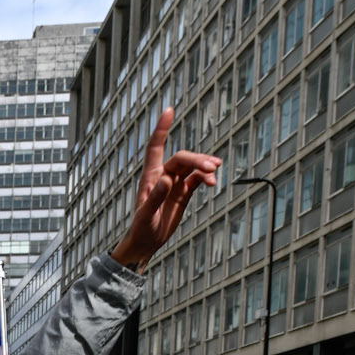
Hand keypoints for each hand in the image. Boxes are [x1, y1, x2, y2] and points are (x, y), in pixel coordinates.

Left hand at [110, 109, 219, 269]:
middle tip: (212, 168)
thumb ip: (156, 197)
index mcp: (150, 177)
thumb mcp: (146, 215)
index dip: (162, 129)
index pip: (155, 147)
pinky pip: (197, 179)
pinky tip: (212, 181)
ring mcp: (174, 182)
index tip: (169, 110)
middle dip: (197, 160)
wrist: (146, 243)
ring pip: (192, 167)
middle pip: (182, 158)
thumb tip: (167, 178)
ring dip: (204, 167)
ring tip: (214, 174)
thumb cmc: (140, 229)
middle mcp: (162, 175)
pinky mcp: (183, 192)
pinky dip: (205, 178)